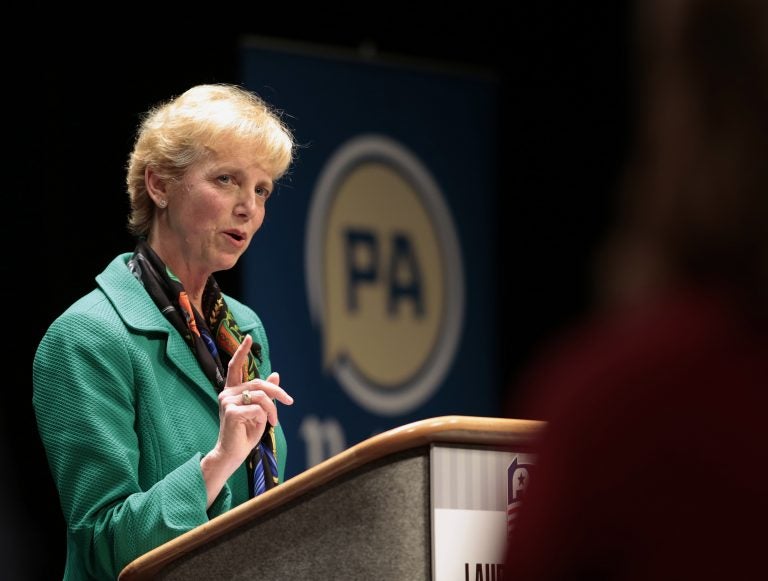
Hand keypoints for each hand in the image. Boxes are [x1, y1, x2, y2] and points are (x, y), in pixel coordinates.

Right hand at [218, 334, 293, 458]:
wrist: (233, 454)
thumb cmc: (245, 433)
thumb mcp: (260, 411)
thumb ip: (265, 393)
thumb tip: (275, 373)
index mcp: (232, 391)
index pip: (235, 367)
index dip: (242, 352)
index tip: (248, 337)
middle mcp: (227, 393)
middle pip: (259, 383)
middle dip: (277, 391)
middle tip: (289, 401)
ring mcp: (227, 401)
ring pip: (261, 396)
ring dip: (273, 410)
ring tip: (273, 423)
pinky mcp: (230, 411)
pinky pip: (258, 409)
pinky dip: (264, 418)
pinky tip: (258, 428)